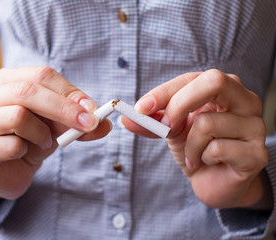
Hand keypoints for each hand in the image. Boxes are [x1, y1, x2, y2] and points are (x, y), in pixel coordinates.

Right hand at [0, 66, 111, 199]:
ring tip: (43, 142)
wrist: (7, 169)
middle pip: (27, 91)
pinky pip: (10, 146)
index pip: (40, 75)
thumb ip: (79, 122)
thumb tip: (104, 123)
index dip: (69, 92)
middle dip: (63, 109)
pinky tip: (21, 155)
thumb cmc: (31, 139)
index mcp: (6, 81)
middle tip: (88, 125)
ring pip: (18, 116)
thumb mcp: (57, 125)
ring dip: (42, 134)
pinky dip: (26, 152)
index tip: (93, 110)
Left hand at [124, 69, 270, 208]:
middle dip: (179, 104)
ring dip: (188, 145)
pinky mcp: (257, 153)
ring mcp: (255, 125)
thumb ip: (152, 121)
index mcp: (223, 89)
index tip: (141, 108)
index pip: (192, 79)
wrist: (215, 181)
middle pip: (214, 82)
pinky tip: (206, 163)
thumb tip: (126, 118)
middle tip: (165, 126)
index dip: (164, 92)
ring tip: (193, 154)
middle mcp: (244, 100)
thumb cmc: (196, 147)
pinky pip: (217, 148)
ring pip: (207, 123)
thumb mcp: (171, 129)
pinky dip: (201, 158)